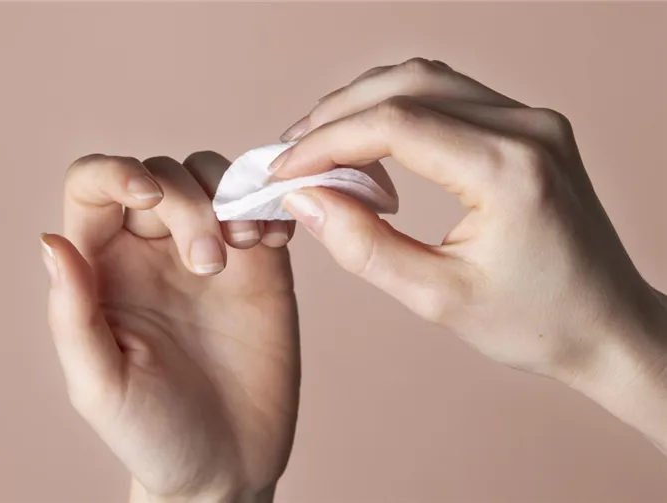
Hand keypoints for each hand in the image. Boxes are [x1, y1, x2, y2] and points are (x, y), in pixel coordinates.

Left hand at [41, 152, 298, 502]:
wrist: (228, 460)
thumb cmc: (153, 433)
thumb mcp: (101, 384)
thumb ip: (73, 315)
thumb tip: (51, 242)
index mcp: (105, 270)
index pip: (95, 187)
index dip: (117, 172)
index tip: (150, 198)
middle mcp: (155, 252)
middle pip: (165, 175)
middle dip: (189, 202)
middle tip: (210, 265)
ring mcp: (212, 254)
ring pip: (214, 177)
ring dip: (231, 193)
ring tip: (249, 244)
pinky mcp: (260, 266)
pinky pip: (264, 208)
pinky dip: (271, 205)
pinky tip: (275, 240)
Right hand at [274, 58, 666, 449]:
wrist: (607, 324)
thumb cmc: (534, 322)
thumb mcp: (437, 299)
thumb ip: (362, 246)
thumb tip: (306, 198)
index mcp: (509, 170)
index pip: (394, 124)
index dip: (326, 142)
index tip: (284, 171)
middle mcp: (527, 128)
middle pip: (406, 85)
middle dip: (336, 114)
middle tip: (291, 153)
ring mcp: (533, 121)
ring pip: (425, 80)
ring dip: (364, 104)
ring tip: (320, 144)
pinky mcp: (530, 128)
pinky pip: (450, 97)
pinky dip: (398, 111)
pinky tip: (371, 143)